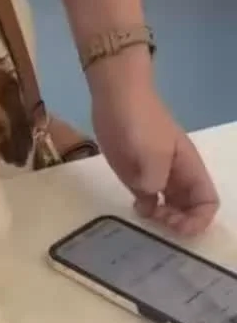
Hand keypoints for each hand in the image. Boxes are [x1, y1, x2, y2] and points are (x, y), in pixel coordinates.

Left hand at [90, 52, 218, 236]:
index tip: (176, 225)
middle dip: (180, 222)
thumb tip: (150, 199)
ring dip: (163, 219)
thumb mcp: (153, 151)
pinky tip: (134, 207)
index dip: (198, 219)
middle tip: (159, 220)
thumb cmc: (140, 121)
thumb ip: (156, 179)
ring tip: (145, 215)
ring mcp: (156, 177)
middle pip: (190, 209)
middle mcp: (177, 177)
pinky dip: (145, 210)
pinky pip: (148, 201)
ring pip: (170, 208)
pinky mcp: (136, 176)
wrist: (115, 98)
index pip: (207, 202)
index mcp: (189, 169)